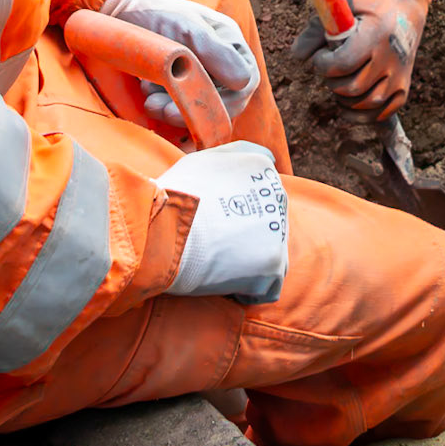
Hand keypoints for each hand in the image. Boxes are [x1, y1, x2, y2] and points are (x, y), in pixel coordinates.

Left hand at [100, 0, 260, 128]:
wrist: (122, 13)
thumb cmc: (158, 14)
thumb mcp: (188, 29)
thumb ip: (216, 53)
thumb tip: (244, 82)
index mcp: (231, 45)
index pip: (245, 83)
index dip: (227, 101)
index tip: (198, 106)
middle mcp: (220, 63)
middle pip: (224, 101)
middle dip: (196, 110)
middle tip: (165, 112)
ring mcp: (200, 77)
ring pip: (201, 108)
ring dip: (177, 112)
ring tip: (150, 103)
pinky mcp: (180, 88)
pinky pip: (183, 109)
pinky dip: (167, 110)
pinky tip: (149, 101)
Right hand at [155, 141, 288, 302]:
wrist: (166, 229)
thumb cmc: (175, 196)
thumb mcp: (202, 160)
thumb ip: (232, 156)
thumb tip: (259, 159)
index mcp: (260, 165)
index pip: (258, 191)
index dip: (236, 209)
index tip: (214, 218)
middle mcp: (277, 192)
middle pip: (266, 222)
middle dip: (244, 235)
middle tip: (212, 243)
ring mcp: (278, 229)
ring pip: (269, 254)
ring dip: (247, 263)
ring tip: (216, 263)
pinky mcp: (274, 264)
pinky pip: (267, 286)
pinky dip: (246, 289)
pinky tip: (222, 281)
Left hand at [293, 0, 443, 121]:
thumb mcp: (343, 0)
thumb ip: (317, 27)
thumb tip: (297, 56)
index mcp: (376, 33)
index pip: (344, 63)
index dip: (324, 65)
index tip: (319, 56)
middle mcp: (392, 57)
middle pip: (353, 87)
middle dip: (332, 81)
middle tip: (330, 67)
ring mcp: (400, 74)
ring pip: (367, 103)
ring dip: (344, 99)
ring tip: (339, 82)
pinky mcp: (404, 86)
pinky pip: (382, 113)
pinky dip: (362, 115)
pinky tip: (348, 104)